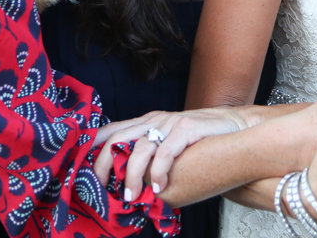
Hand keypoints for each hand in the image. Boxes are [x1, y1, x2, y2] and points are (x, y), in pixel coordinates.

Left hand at [93, 106, 258, 198]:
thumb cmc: (202, 143)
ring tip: (131, 196)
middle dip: (103, 165)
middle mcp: (156, 120)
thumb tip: (124, 184)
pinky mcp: (188, 128)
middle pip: (118, 138)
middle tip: (100, 189)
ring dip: (131, 176)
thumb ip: (150, 156)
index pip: (111, 130)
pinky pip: (166, 152)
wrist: (236, 129)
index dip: (92, 148)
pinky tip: (158, 188)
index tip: (80, 171)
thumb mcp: (170, 145)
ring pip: (140, 148)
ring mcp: (171, 123)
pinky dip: (158, 172)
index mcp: (147, 122)